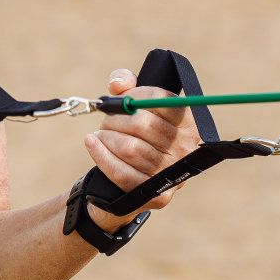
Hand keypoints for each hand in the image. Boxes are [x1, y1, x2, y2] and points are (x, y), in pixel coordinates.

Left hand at [81, 68, 201, 224]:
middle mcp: (185, 149)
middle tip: (106, 121)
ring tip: (102, 135)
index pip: (162, 100)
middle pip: (143, 125)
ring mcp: (172, 174)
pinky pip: (122, 173)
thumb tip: (118, 85)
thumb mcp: (133, 102)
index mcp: (188, 123)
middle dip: (116, 119)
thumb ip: (125, 82)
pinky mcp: (156, 196)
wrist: (131, 179)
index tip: (122, 99)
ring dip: (107, 138)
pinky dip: (101, 156)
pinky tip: (91, 143)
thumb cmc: (135, 132)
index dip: (136, 95)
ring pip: (130, 149)